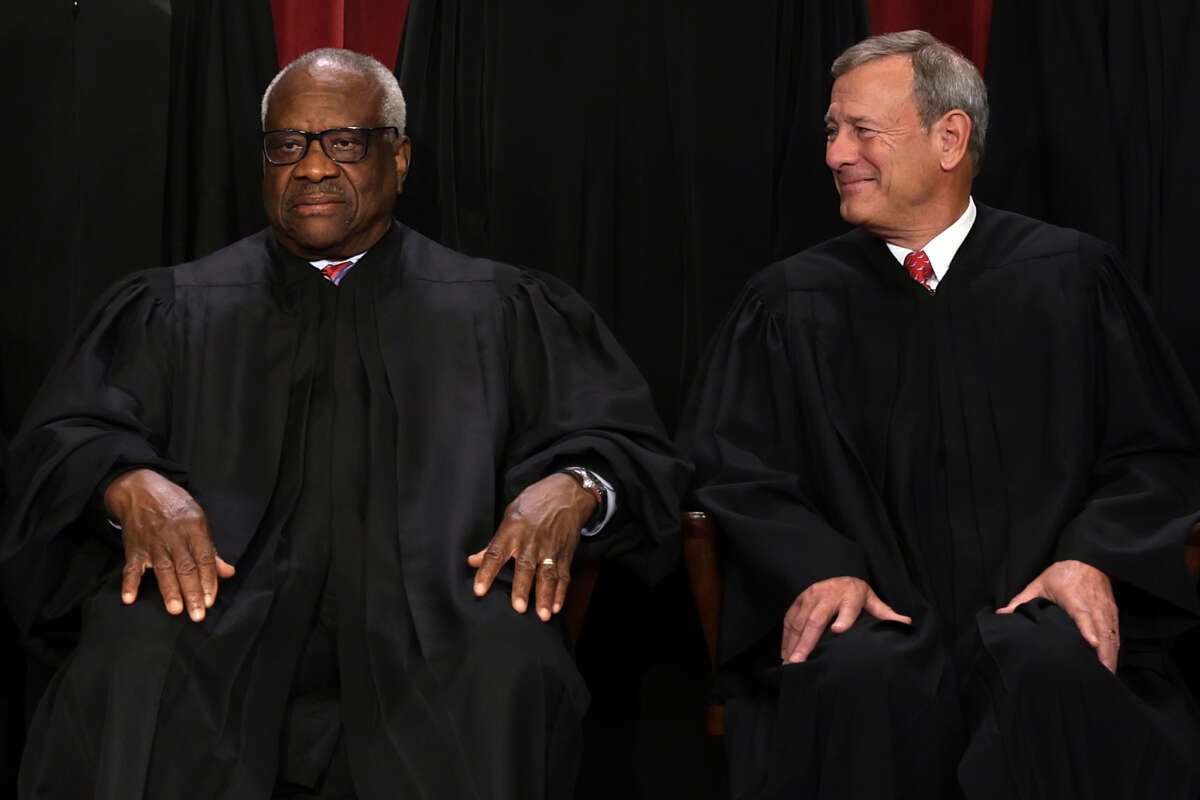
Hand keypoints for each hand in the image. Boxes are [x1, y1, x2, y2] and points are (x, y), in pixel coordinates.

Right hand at [104, 469, 234, 621]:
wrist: (141, 489)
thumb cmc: (175, 506)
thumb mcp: (199, 520)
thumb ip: (211, 549)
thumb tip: (227, 572)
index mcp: (194, 529)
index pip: (204, 558)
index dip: (209, 580)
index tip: (211, 600)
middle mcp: (174, 537)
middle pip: (186, 568)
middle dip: (193, 592)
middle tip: (198, 614)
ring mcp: (153, 543)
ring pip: (163, 570)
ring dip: (169, 590)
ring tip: (175, 609)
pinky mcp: (134, 548)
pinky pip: (131, 567)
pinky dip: (129, 582)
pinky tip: (129, 598)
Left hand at [467, 473, 594, 621]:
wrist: (565, 493)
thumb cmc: (533, 503)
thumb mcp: (509, 515)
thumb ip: (494, 542)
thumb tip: (473, 560)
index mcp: (512, 531)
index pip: (496, 554)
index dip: (486, 572)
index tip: (479, 590)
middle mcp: (531, 541)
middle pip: (526, 567)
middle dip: (523, 588)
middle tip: (519, 607)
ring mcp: (550, 548)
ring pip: (548, 575)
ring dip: (546, 596)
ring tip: (544, 614)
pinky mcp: (565, 553)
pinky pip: (563, 575)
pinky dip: (561, 592)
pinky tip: (557, 607)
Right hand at [781, 576, 910, 662]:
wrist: (834, 569)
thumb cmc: (854, 591)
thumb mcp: (871, 598)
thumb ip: (885, 613)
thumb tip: (907, 623)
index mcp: (850, 596)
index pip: (848, 608)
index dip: (844, 619)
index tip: (838, 631)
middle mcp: (827, 596)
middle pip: (816, 620)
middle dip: (807, 642)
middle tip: (799, 662)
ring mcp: (809, 598)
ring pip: (799, 622)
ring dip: (793, 644)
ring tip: (790, 664)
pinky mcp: (797, 601)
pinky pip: (789, 621)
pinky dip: (786, 638)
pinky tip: (785, 654)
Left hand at [998, 559, 1118, 671]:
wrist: (1089, 560)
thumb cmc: (1062, 573)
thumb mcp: (1039, 584)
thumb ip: (1022, 600)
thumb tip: (1002, 613)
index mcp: (1075, 598)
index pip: (1084, 615)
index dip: (1089, 629)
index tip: (1092, 643)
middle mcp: (1094, 606)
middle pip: (1104, 631)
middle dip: (1104, 654)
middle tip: (1102, 675)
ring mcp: (1106, 611)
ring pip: (1113, 636)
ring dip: (1111, 656)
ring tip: (1107, 676)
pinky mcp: (1113, 614)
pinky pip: (1116, 634)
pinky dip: (1115, 650)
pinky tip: (1111, 664)